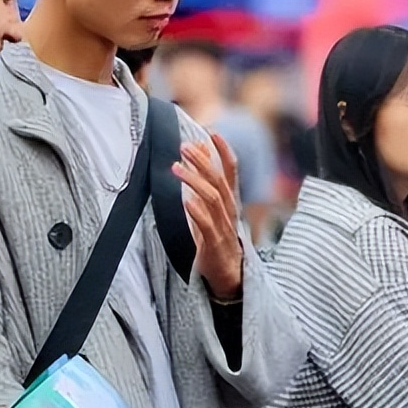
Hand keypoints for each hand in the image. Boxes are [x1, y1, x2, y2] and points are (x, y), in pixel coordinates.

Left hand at [173, 134, 243, 299]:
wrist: (228, 273)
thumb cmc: (218, 237)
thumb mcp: (213, 207)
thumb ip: (208, 179)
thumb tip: (201, 150)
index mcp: (229, 201)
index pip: (231, 171)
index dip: (224, 151)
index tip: (212, 133)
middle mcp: (229, 210)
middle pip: (218, 180)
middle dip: (202, 161)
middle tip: (184, 147)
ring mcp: (223, 226)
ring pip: (212, 198)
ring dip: (194, 181)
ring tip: (176, 168)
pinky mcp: (214, 243)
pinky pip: (208, 225)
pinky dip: (197, 212)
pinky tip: (187, 202)